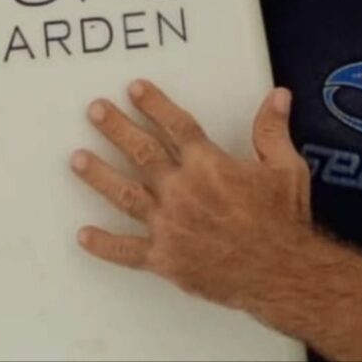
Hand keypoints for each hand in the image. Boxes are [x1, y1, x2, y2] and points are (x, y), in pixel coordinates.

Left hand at [70, 80, 310, 309]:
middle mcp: (182, 190)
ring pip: (126, 195)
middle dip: (116, 128)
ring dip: (99, 175)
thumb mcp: (285, 168)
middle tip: (94, 110)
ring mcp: (169, 226)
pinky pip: (128, 252)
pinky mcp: (165, 260)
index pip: (175, 125)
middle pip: (142, 152)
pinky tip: (82, 235)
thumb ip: (272, 129)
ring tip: (76, 158)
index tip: (134, 88)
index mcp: (208, 165)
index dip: (154, 104)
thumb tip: (278, 94)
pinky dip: (104, 245)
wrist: (282, 274)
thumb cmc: (284, 220)